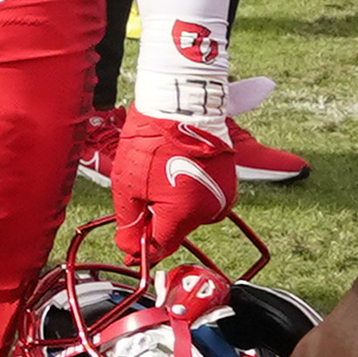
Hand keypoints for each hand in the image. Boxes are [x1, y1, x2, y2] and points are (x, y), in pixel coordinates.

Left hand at [106, 106, 236, 268]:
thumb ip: (130, 223)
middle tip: (142, 193)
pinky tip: (175, 170)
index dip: (143, 249)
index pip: (163, 246)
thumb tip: (130, 249)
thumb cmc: (152, 141)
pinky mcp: (230, 182)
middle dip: (157, 219)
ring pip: (190, 214)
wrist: (180, 106)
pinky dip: (188, 191)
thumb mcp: (128, 187)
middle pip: (177, 229)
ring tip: (159, 176)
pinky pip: (203, 198)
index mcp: (185, 214)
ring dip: (173, 205)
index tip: (130, 250)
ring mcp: (224, 195)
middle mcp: (210, 209)